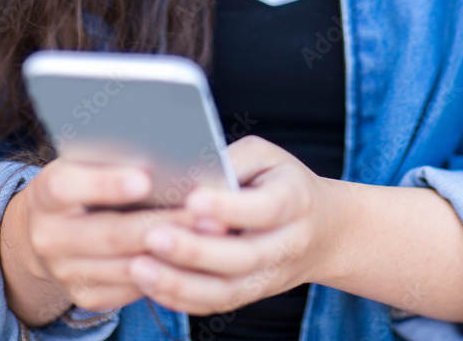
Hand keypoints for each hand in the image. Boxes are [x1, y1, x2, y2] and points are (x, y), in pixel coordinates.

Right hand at [0, 157, 226, 326]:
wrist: (47, 230)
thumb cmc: (80, 180)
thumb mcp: (82, 161)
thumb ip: (109, 155)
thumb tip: (159, 140)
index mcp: (46, 194)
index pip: (67, 187)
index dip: (105, 183)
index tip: (144, 178)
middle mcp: (50, 237)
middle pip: (109, 233)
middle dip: (160, 223)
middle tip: (201, 211)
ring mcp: (67, 272)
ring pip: (126, 266)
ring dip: (171, 251)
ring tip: (210, 233)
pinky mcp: (88, 295)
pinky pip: (132, 288)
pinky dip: (165, 271)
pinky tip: (194, 254)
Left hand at [127, 135, 336, 315]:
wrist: (324, 231)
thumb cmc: (281, 181)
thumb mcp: (267, 157)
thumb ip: (233, 161)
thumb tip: (191, 172)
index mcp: (295, 200)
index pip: (266, 208)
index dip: (229, 207)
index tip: (192, 199)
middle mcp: (287, 244)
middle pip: (243, 256)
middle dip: (194, 250)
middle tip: (152, 236)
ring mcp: (270, 276)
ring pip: (227, 290)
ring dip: (180, 283)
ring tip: (139, 267)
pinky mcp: (251, 294)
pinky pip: (216, 305)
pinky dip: (181, 298)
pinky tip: (150, 284)